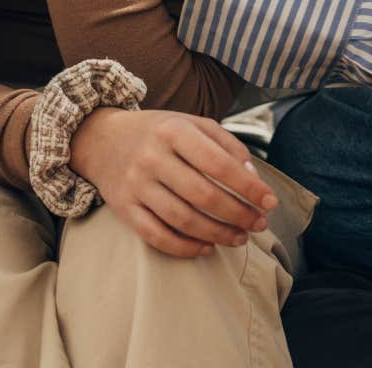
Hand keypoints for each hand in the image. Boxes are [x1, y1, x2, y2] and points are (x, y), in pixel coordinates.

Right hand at [69, 107, 279, 257]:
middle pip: (204, 196)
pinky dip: (184, 248)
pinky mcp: (123, 208)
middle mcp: (152, 157)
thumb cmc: (159, 133)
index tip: (270, 203)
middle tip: (258, 225)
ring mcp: (135, 184)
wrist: (101, 139)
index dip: (249, 187)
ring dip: (217, 234)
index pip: (219, 164)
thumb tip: (253, 178)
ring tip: (239, 238)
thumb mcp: (192, 124)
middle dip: (238, 215)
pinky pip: (156, 236)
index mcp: (174, 131)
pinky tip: (206, 248)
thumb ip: (226, 146)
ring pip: (183, 219)